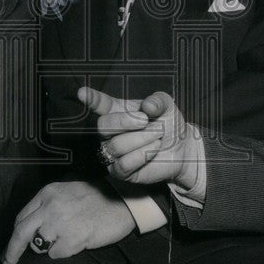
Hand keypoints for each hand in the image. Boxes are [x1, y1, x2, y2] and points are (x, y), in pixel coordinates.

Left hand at [1, 179, 134, 263]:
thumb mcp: (68, 192)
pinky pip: (56, 254)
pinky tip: (78, 242)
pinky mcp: (72, 238)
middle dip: (11, 252)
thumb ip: (48, 206)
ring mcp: (60, 223)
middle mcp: (50, 206)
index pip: (22, 217)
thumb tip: (32, 228)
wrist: (123, 202)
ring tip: (67, 239)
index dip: (14, 236)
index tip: (10, 249)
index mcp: (47, 193)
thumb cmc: (97, 199)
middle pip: (21, 233)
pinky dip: (64, 252)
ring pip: (39, 245)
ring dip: (49, 248)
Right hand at [79, 86, 199, 189]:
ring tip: (158, 136)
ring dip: (141, 139)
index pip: (100, 104)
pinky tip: (153, 149)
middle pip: (103, 125)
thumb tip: (147, 106)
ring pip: (115, 146)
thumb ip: (157, 101)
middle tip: (146, 121)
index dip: (90, 99)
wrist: (181, 148)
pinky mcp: (120, 171)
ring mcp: (113, 152)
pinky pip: (122, 165)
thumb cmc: (168, 124)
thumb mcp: (166, 106)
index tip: (82, 92)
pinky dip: (141, 156)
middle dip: (125, 122)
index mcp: (117, 111)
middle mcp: (110, 132)